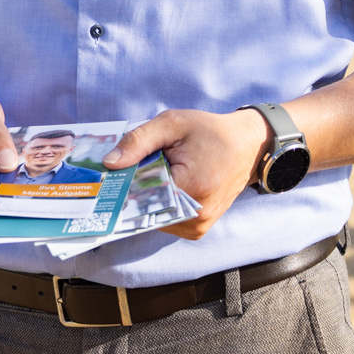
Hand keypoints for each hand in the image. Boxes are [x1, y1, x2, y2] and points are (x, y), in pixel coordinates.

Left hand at [103, 108, 266, 240]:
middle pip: (144, 209)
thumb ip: (139, 141)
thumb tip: (110, 163)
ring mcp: (198, 226)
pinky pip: (165, 220)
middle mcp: (196, 215)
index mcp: (191, 188)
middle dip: (131, 190)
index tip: (105, 176)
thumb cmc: (210, 132)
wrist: (247, 146)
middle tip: (121, 171)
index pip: (140, 195)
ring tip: (147, 174)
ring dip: (144, 198)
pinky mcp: (198, 229)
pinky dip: (157, 204)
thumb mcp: (173, 124)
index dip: (120, 184)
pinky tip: (160, 184)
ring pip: (152, 217)